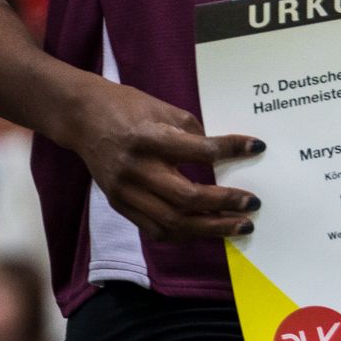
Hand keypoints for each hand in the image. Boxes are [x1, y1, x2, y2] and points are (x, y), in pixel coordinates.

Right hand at [66, 79, 263, 241]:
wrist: (83, 118)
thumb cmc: (128, 107)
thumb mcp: (165, 110)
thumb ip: (193, 133)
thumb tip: (224, 154)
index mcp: (149, 138)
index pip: (199, 151)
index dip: (231, 149)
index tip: (257, 147)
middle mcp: (136, 170)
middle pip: (186, 198)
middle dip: (225, 203)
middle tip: (253, 204)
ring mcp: (125, 192)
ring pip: (172, 222)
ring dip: (210, 228)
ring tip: (239, 226)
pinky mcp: (119, 205)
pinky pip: (156, 228)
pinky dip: (185, 232)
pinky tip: (208, 228)